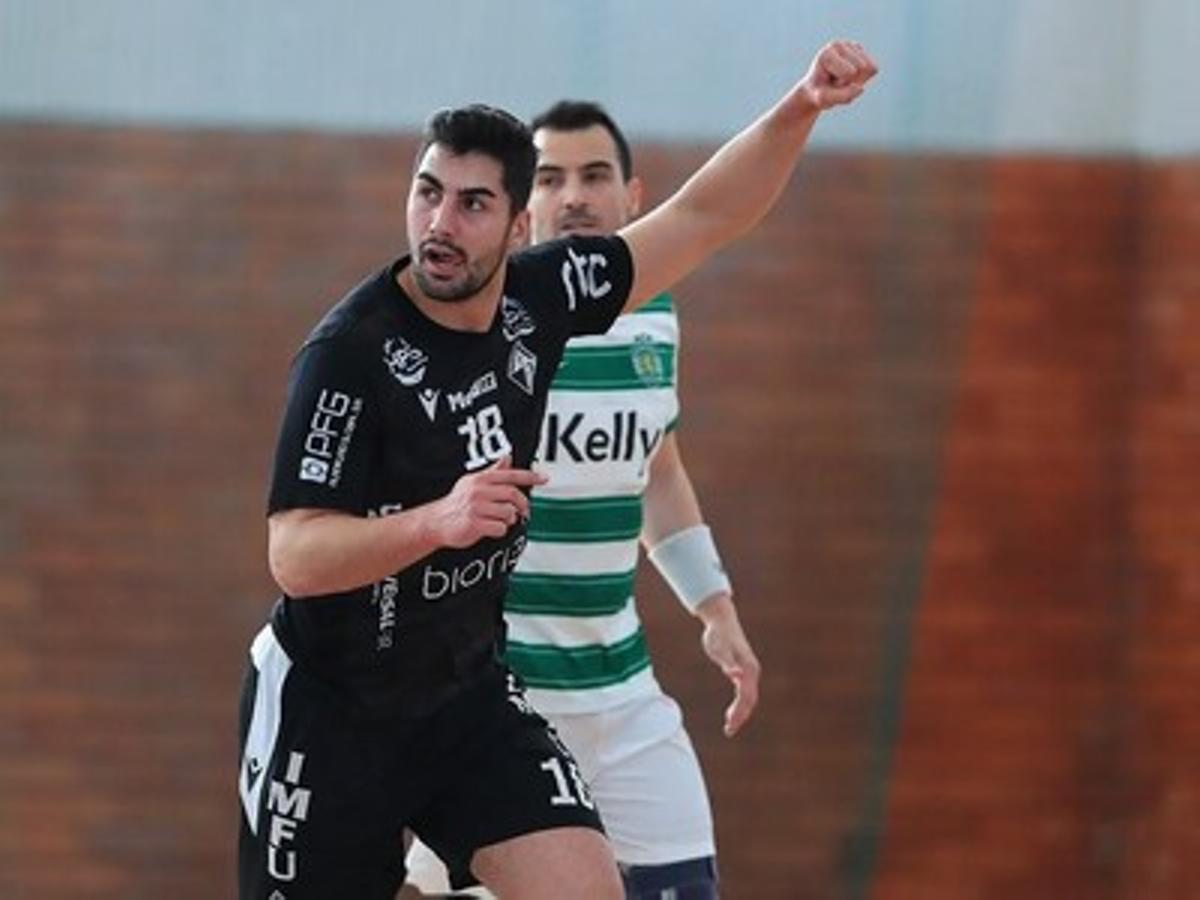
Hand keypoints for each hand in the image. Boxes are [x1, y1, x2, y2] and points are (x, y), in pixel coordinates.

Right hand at [428, 457, 546, 547]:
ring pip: (508, 513)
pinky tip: (490, 529)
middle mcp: (478, 491)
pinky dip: (499, 531)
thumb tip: (508, 457)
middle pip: (512, 494)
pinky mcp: (474, 523)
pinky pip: (499, 528)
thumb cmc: (457, 503)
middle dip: (522, 504)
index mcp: (480, 479)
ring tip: (500, 520)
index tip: (545, 478)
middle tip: (523, 511)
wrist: (436, 522)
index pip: (510, 475)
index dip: (529, 476)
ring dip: (509, 520)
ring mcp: (476, 507)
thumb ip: (493, 472)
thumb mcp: (473, 483)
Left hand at [696, 593, 760, 736]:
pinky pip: (744, 693)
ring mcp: (749, 672)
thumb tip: (737, 676)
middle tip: (729, 730)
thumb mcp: (720, 649)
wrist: (721, 620)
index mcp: (749, 669)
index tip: (730, 725)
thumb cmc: (718, 635)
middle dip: (741, 717)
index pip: (746, 697)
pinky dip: (739, 705)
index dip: (739, 712)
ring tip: (729, 726)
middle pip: (750, 700)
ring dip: (740, 713)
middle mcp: (752, 672)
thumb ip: (729, 663)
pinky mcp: (744, 672)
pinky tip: (731, 713)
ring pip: (749, 698)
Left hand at [796, 40, 877, 111]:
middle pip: (862, 68)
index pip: (851, 73)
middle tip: (835, 82)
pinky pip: (874, 69)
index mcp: (826, 54)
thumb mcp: (824, 100)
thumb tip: (861, 89)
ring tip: (842, 79)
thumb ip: (841, 97)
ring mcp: (850, 46)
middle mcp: (838, 45)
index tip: (828, 83)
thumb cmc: (819, 93)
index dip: (843, 84)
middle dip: (851, 82)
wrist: (818, 88)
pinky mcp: (860, 51)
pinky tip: (849, 76)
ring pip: (871, 68)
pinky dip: (864, 78)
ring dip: (858, 80)